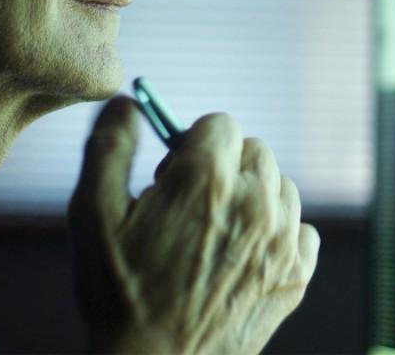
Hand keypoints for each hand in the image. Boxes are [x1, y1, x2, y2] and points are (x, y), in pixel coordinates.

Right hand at [69, 97, 320, 353]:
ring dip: (253, 198)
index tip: (171, 178)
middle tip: (189, 207)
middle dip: (224, 167)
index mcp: (208, 178)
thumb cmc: (118, 293)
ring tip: (215, 234)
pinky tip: (243, 257)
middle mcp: (256, 201)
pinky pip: (303, 229)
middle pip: (254, 150)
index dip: (191, 146)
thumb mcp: (92, 214)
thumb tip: (127, 102)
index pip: (220, 123)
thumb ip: (109, 146)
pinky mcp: (296, 275)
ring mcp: (283, 240)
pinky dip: (279, 235)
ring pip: (280, 187)